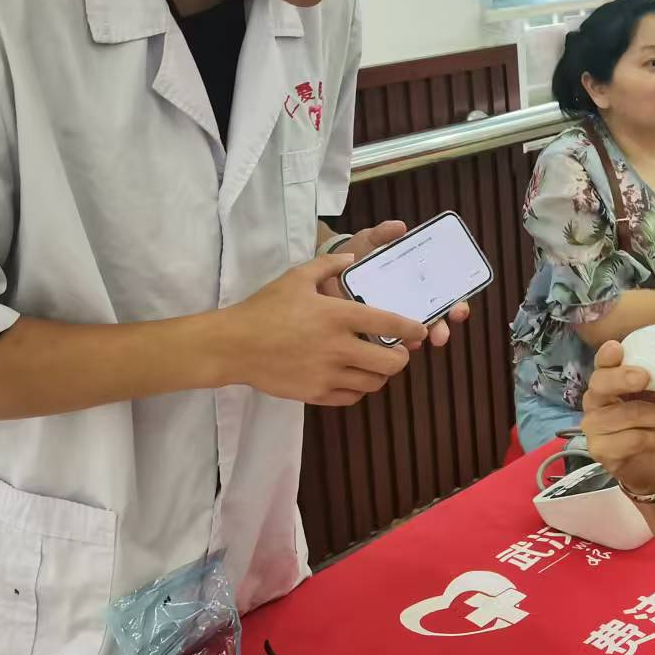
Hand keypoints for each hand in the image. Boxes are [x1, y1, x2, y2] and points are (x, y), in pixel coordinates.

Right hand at [217, 253, 428, 405]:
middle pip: (390, 363)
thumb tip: (352, 257)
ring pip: (374, 383)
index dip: (412, 329)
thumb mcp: (296, 277)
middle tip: (398, 351)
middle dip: (401, 357)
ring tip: (377, 365)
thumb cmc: (265, 308)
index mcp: (337, 316)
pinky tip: (355, 379)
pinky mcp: (316, 394)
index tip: (420, 331)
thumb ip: (328, 266)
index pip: (389, 324)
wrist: (234, 345)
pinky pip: (352, 397)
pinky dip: (359, 389)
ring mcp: (328, 374)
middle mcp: (338, 348)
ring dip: (381, 374)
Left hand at [321, 219, 470, 349]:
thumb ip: (383, 234)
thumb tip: (400, 226)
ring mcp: (390, 321)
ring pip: (413, 335)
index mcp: (414, 283)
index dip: (456, 303)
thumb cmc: (353, 255)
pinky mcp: (371, 332)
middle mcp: (408, 303)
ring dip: (417, 340)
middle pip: (435, 319)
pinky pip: (385, 343)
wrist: (323, 272)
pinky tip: (392, 346)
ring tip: (417, 342)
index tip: (458, 308)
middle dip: (442, 328)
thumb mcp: (368, 242)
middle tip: (441, 335)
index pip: (443, 295)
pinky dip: (392, 345)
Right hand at [580, 340, 654, 496]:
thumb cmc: (653, 424)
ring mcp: (594, 427)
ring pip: (630, 414)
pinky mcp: (602, 450)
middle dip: (625, 378)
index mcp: (606, 382)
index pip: (600, 364)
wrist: (651, 465)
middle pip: (602, 385)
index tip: (617, 349)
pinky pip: (635, 440)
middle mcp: (594, 401)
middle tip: (647, 377)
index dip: (606, 357)